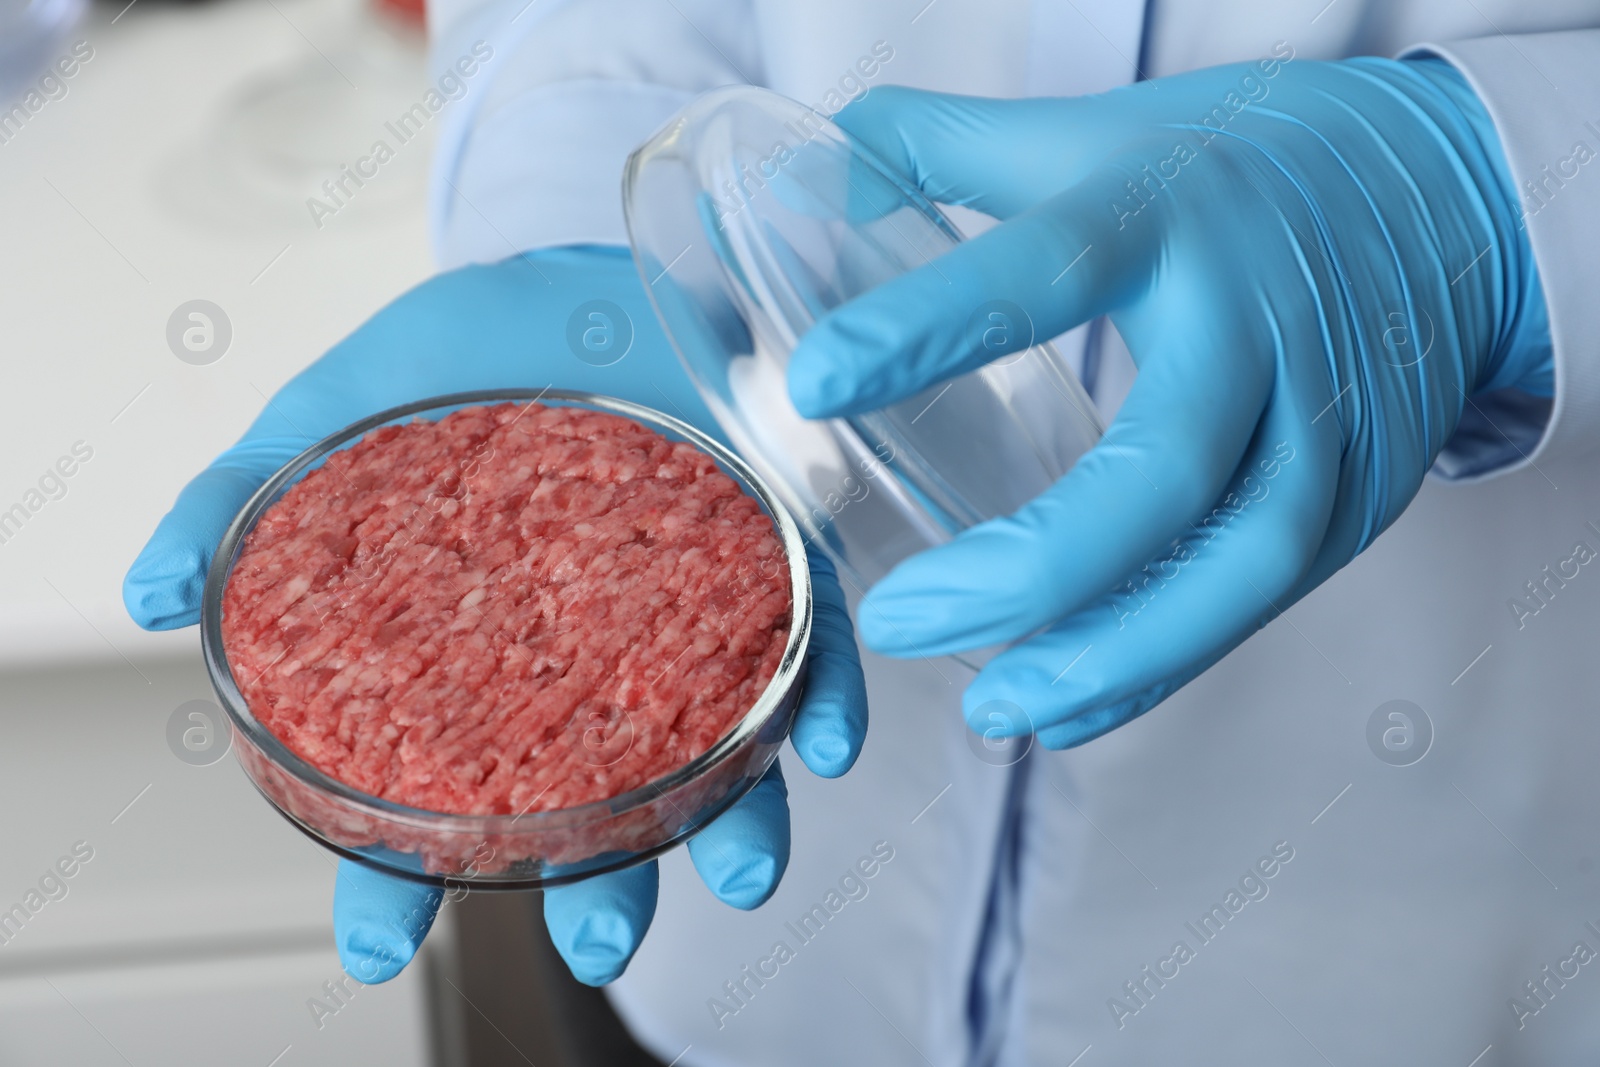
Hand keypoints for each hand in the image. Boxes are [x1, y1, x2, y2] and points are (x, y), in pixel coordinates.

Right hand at [125, 245, 867, 984]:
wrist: (592, 268)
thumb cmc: (466, 353)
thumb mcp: (334, 418)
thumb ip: (243, 500)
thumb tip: (148, 596)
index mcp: (479, 652)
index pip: (432, 785)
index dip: (397, 871)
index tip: (375, 947)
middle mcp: (591, 656)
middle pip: (593, 800)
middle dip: (598, 882)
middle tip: (599, 945)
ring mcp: (691, 616)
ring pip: (718, 748)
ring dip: (735, 823)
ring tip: (737, 874)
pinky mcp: (775, 555)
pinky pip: (812, 639)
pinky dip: (825, 698)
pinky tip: (823, 746)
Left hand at [789, 55, 1550, 747]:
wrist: (1448, 196)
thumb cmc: (1241, 165)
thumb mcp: (1101, 133)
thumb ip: (950, 147)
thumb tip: (809, 170)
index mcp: (1171, 218)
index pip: (1049, 269)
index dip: (933, 325)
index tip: (813, 382)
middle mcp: (1256, 326)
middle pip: (1161, 469)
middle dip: (1030, 568)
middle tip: (898, 621)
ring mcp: (1324, 424)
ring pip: (1233, 565)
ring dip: (1109, 655)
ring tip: (994, 710)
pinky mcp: (1359, 498)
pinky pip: (1257, 601)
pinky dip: (1162, 665)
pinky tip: (1070, 707)